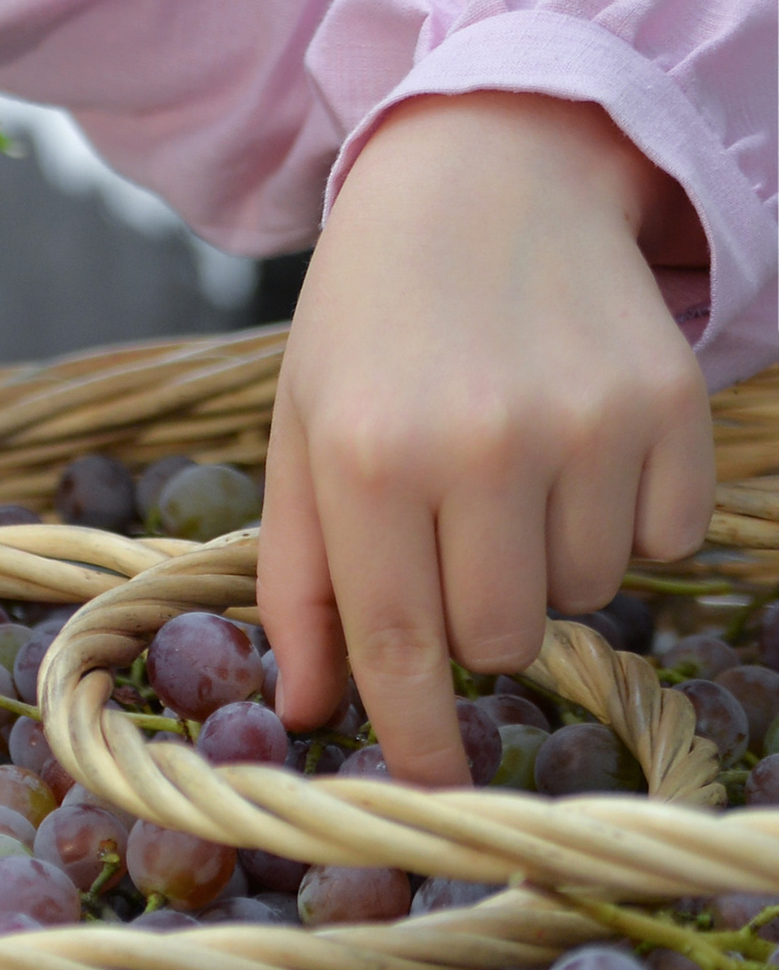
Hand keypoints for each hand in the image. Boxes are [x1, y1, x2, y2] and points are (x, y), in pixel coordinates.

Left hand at [258, 94, 711, 785]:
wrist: (484, 173)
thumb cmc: (374, 316)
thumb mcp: (304, 429)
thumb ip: (300, 577)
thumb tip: (313, 710)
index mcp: (366, 454)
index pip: (400, 647)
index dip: (418, 738)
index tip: (432, 796)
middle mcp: (478, 444)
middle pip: (504, 640)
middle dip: (476, 615)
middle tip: (453, 531)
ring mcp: (584, 424)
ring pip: (588, 595)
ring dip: (548, 559)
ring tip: (509, 464)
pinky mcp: (670, 405)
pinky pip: (666, 541)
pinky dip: (627, 517)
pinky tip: (578, 441)